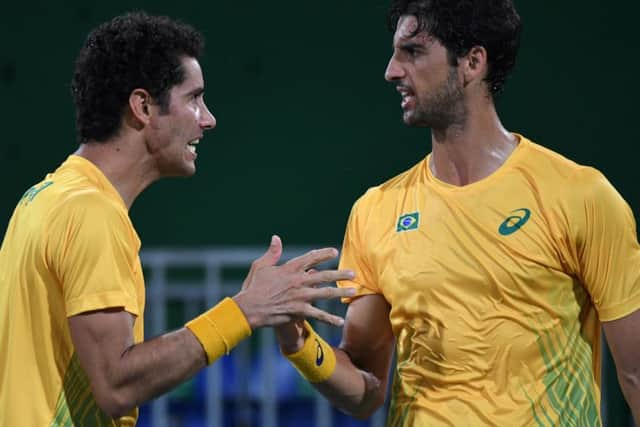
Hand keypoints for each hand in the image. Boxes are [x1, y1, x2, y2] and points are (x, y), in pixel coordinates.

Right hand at [233, 235, 355, 328]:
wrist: (249, 308)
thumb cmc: (253, 287)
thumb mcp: (261, 266)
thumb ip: (272, 252)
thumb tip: (276, 238)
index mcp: (289, 268)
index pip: (310, 258)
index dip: (323, 254)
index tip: (334, 252)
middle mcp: (297, 281)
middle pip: (323, 275)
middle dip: (340, 274)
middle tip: (353, 273)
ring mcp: (299, 297)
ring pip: (325, 294)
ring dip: (340, 293)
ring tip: (353, 291)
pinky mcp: (298, 311)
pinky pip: (317, 315)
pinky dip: (329, 319)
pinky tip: (340, 322)